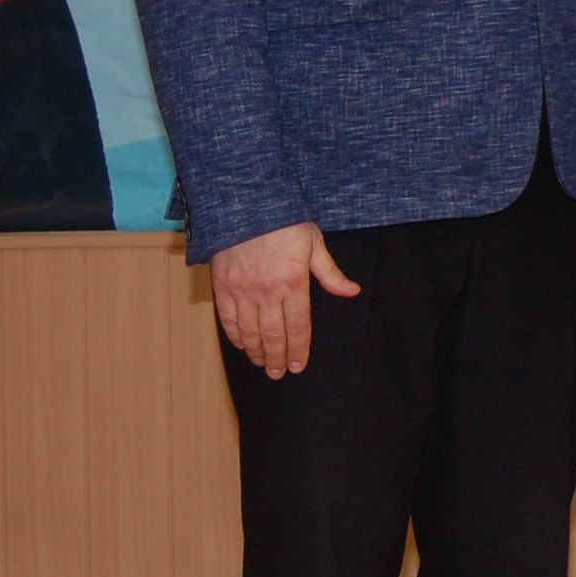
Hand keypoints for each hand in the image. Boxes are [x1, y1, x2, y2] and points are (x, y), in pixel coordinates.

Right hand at [211, 221, 360, 378]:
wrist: (246, 202)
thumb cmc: (284, 220)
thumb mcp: (314, 243)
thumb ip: (331, 273)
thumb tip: (352, 292)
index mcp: (294, 282)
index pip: (298, 328)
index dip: (298, 351)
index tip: (298, 366)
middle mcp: (267, 290)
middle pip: (273, 335)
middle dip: (277, 358)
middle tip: (279, 374)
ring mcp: (242, 289)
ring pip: (249, 332)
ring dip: (256, 352)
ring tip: (263, 364)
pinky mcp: (223, 285)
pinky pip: (228, 319)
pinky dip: (235, 336)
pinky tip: (242, 345)